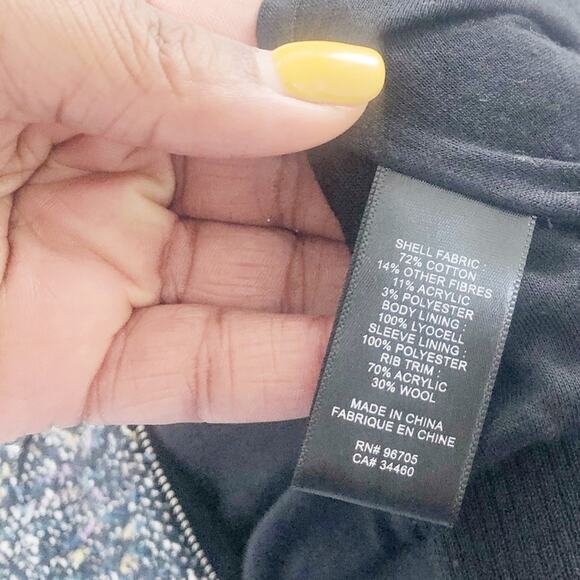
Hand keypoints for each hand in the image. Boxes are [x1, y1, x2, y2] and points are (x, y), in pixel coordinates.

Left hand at [0, 0, 383, 440]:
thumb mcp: (25, 39)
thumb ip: (174, 60)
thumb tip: (331, 88)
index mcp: (111, 83)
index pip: (254, 91)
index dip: (332, 106)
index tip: (408, 127)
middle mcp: (120, 180)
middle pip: (271, 199)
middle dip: (352, 212)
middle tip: (432, 224)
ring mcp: (112, 277)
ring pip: (252, 293)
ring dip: (336, 301)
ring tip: (416, 301)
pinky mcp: (89, 368)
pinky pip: (205, 372)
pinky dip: (283, 374)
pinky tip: (352, 365)